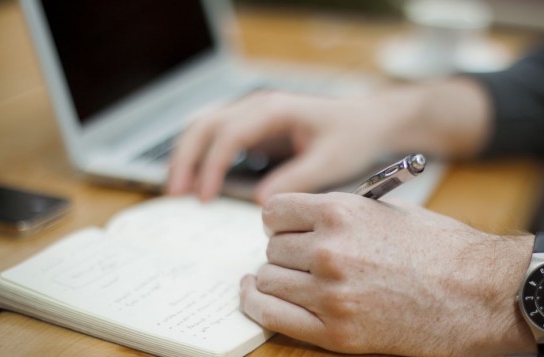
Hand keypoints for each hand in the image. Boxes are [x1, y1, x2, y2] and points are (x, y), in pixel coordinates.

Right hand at [166, 78, 491, 202]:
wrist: (369, 121)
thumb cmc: (354, 137)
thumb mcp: (331, 161)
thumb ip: (297, 179)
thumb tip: (261, 203)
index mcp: (275, 109)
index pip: (229, 134)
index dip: (211, 165)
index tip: (204, 197)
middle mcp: (258, 107)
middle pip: (205, 125)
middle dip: (185, 159)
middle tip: (175, 195)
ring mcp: (253, 116)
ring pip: (204, 128)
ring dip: (186, 157)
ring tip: (177, 191)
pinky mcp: (255, 129)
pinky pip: (217, 138)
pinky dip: (201, 158)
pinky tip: (197, 184)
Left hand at [239, 192, 534, 355]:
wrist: (479, 294)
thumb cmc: (441, 249)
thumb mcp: (389, 211)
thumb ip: (340, 213)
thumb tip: (303, 219)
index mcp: (342, 212)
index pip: (275, 211)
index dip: (279, 220)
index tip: (285, 228)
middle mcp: (330, 250)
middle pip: (272, 247)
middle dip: (283, 250)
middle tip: (300, 256)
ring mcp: (331, 294)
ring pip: (268, 279)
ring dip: (275, 278)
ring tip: (291, 277)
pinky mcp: (336, 333)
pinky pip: (273, 315)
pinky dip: (258, 304)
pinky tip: (257, 295)